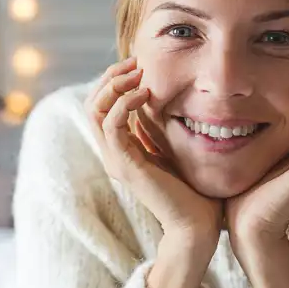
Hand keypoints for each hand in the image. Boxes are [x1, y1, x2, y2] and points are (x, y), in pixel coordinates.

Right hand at [88, 57, 222, 257]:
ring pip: (95, 110)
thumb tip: (170, 101)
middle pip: (92, 104)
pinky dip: (125, 103)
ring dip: (114, 85)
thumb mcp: (176, 149)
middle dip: (111, 77)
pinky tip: (146, 93)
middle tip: (135, 62)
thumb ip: (164, 129)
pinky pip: (112, 124)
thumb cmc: (194, 191)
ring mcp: (115, 159)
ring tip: (139, 73)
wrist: (196, 225)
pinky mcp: (125, 164)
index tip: (139, 65)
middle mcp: (112, 153)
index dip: (115, 81)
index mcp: (121, 149)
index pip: (101, 106)